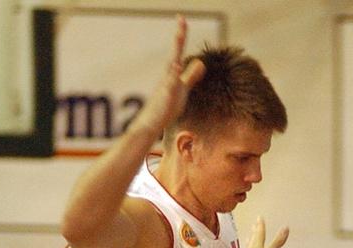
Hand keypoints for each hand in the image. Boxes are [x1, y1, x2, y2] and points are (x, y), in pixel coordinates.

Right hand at [134, 15, 205, 139]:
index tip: (182, 18)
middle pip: (175, 53)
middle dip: (179, 36)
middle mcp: (168, 75)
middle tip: (182, 19)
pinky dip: (173, 75)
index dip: (181, 35)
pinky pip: (170, 85)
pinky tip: (177, 66)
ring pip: (171, 66)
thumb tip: (201, 63)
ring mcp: (166, 85)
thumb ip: (191, 76)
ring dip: (175, 51)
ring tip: (179, 35)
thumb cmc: (166, 106)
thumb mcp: (182, 89)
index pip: (179, 51)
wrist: (152, 123)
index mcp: (173, 73)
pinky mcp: (166, 97)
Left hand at [242, 217, 289, 247]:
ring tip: (248, 238)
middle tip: (254, 224)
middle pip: (252, 239)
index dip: (260, 226)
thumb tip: (286, 228)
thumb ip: (277, 242)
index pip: (259, 234)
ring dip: (249, 242)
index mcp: (256, 247)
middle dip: (254, 232)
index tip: (260, 217)